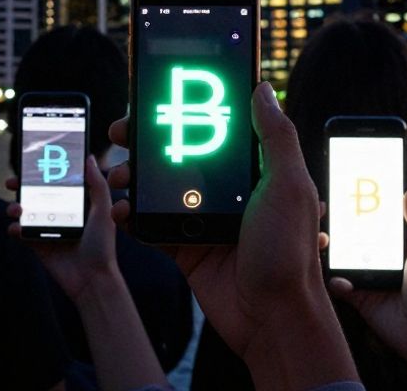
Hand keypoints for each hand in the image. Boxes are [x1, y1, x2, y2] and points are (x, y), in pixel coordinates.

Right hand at [10, 157, 168, 390]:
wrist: (92, 279)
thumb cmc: (102, 245)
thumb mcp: (103, 210)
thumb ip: (96, 184)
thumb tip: (89, 158)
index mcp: (74, 202)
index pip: (56, 181)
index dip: (43, 171)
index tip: (32, 160)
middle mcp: (59, 212)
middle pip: (35, 193)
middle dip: (21, 185)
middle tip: (12, 181)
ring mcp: (46, 228)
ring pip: (24, 211)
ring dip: (14, 206)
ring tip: (17, 209)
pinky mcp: (37, 244)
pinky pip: (20, 233)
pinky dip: (14, 228)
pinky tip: (17, 228)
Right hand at [107, 83, 357, 390]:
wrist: (272, 317)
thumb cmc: (290, 251)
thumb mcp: (289, 186)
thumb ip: (275, 137)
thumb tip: (261, 90)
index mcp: (253, 172)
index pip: (215, 131)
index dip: (186, 114)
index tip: (158, 99)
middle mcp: (226, 191)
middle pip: (178, 155)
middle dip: (146, 142)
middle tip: (120, 133)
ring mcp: (202, 219)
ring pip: (158, 187)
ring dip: (132, 177)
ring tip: (117, 175)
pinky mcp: (185, 247)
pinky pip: (150, 225)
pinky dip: (130, 216)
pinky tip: (119, 210)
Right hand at [329, 191, 406, 355]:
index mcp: (395, 247)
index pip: (374, 222)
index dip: (361, 208)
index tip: (346, 191)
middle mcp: (378, 259)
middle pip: (352, 237)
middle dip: (337, 225)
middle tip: (326, 212)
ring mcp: (366, 277)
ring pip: (340, 258)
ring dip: (328, 248)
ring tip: (324, 239)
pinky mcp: (357, 297)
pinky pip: (338, 284)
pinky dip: (336, 280)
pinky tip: (344, 281)